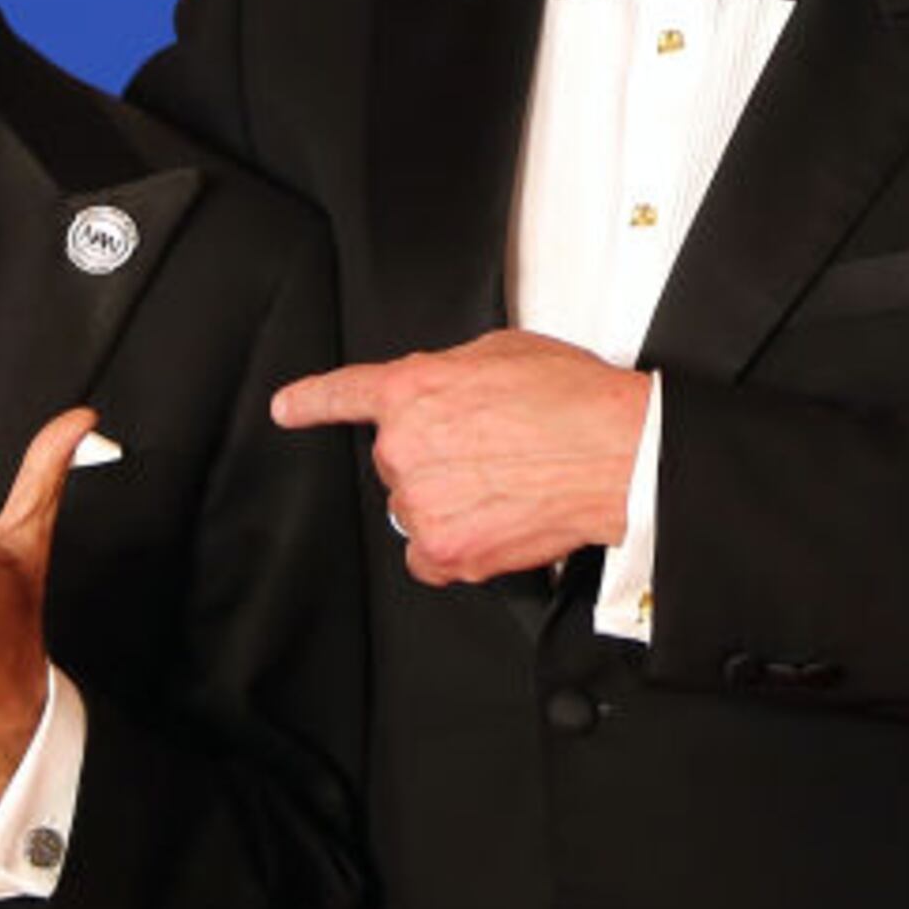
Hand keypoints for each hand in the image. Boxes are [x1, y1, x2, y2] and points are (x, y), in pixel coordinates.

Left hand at [272, 331, 651, 587]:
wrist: (618, 454)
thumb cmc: (575, 401)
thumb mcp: (504, 353)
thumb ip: (451, 374)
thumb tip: (446, 393)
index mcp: (414, 389)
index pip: (343, 394)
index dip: (311, 402)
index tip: (290, 408)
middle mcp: (405, 446)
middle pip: (395, 459)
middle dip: (435, 456)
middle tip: (491, 452)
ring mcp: (421, 502)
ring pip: (414, 507)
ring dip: (447, 500)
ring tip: (504, 485)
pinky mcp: (446, 548)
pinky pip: (426, 555)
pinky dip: (453, 545)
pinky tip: (491, 524)